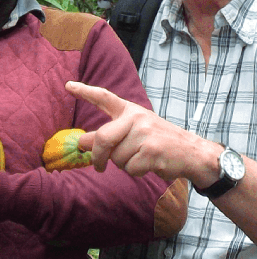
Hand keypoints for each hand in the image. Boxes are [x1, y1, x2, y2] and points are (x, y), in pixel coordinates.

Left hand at [65, 80, 217, 182]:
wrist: (191, 152)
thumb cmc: (158, 143)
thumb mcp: (133, 133)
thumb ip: (109, 136)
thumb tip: (82, 142)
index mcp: (130, 111)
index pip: (104, 98)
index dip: (84, 92)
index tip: (68, 85)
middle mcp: (136, 118)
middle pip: (102, 138)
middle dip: (97, 156)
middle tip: (97, 166)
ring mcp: (145, 133)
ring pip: (116, 158)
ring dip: (124, 165)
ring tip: (140, 158)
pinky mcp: (151, 150)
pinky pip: (129, 168)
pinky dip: (135, 172)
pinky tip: (149, 164)